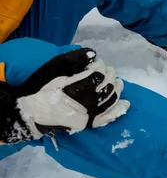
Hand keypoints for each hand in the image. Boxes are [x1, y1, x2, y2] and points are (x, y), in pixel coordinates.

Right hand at [0, 48, 129, 142]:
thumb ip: (74, 59)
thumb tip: (93, 53)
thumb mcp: (54, 68)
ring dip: (117, 88)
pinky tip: (126, 104)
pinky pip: (108, 118)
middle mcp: (87, 100)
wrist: (30, 112)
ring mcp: (89, 113)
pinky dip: (118, 111)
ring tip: (117, 81)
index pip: (100, 72)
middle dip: (110, 74)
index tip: (97, 63)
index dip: (101, 66)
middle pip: (108, 84)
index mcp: (79, 85)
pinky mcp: (88, 123)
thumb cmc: (40, 87)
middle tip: (107, 70)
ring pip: (111, 98)